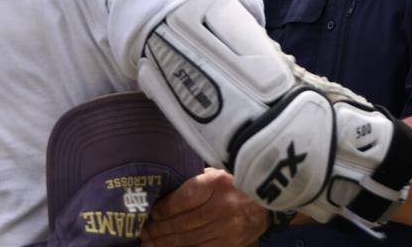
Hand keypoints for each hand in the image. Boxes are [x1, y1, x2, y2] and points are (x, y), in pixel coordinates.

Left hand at [143, 168, 268, 246]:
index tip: (151, 211)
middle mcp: (223, 206)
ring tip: (148, 242)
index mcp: (218, 182)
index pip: (182, 199)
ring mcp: (227, 229)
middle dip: (158, 229)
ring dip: (164, 243)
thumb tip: (164, 193)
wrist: (269, 201)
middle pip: (181, 223)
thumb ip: (195, 181)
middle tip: (142, 231)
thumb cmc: (238, 181)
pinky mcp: (230, 245)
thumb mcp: (218, 172)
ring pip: (187, 240)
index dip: (162, 208)